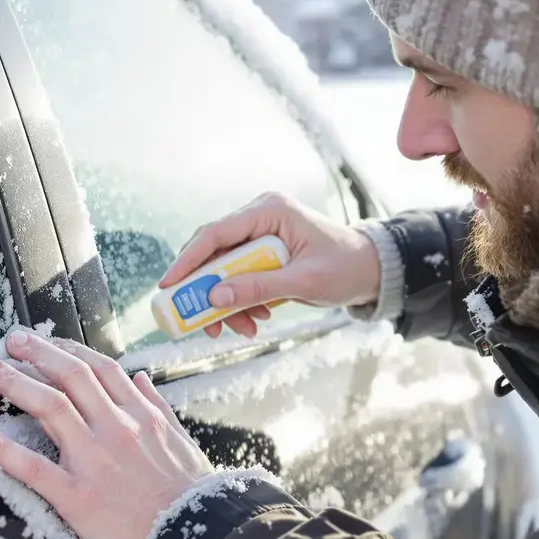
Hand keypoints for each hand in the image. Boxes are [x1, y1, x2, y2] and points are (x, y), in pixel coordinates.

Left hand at [0, 331, 213, 538]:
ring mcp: (96, 460)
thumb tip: (141, 378)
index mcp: (142, 416)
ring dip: (12, 382)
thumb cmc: (190, 498)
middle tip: (9, 342)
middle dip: (35, 353)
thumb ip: (159, 408)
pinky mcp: (77, 495)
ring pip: (49, 406)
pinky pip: (31, 465)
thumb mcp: (183, 443)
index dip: (68, 349)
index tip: (46, 341)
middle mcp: (117, 428)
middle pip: (70, 376)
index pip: (99, 369)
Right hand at [160, 192, 380, 338]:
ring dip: (225, 301)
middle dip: (205, 289)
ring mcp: (259, 233)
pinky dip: (239, 301)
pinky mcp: (262, 251)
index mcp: (269, 211)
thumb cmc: (346, 268)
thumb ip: (258, 288)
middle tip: (198, 319)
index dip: (188, 260)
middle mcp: (259, 216)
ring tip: (240, 328)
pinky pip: (237, 276)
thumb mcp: (303, 281)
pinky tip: (254, 318)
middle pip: (213, 251)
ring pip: (222, 268)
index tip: (168, 286)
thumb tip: (214, 298)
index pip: (215, 233)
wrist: (371, 270)